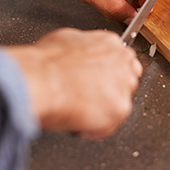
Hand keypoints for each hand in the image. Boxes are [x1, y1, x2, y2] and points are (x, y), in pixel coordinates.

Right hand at [5, 28, 141, 139]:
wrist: (42, 80)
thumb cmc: (46, 63)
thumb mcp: (65, 39)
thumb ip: (83, 47)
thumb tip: (78, 55)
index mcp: (110, 43)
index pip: (122, 60)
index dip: (108, 74)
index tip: (98, 81)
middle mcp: (122, 62)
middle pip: (127, 81)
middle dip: (110, 91)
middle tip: (89, 98)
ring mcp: (124, 86)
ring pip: (120, 104)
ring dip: (103, 110)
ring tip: (80, 111)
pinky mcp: (120, 108)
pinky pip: (110, 126)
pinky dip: (94, 129)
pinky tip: (78, 123)